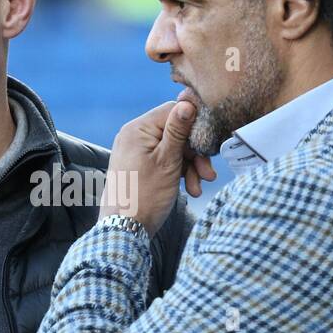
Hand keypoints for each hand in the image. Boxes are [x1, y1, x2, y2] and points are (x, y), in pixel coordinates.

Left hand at [99, 97, 215, 235]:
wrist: (124, 230)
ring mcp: (135, 151)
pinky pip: (164, 161)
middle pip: (175, 132)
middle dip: (194, 154)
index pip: (173, 111)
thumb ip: (178, 131)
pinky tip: (190, 190)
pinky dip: (179, 173)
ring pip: (173, 149)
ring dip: (190, 167)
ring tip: (198, 188)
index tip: (208, 144)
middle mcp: (134, 136)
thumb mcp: (168, 161)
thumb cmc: (145, 196)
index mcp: (137, 129)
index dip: (194, 126)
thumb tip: (188, 102)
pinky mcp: (139, 166)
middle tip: (208, 174)